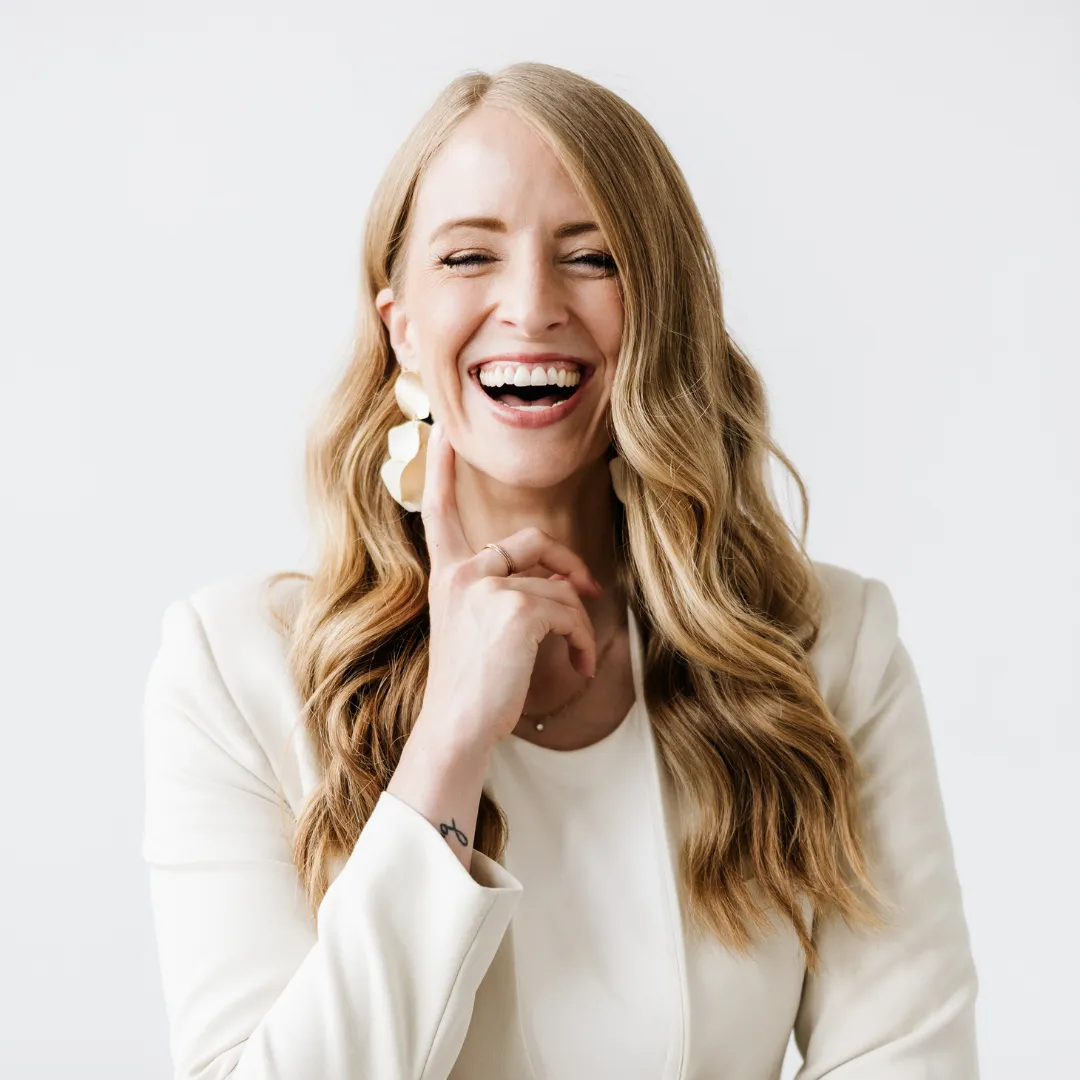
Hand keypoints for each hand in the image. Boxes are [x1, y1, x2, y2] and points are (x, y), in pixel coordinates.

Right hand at [417, 421, 602, 751]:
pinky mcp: (515, 609)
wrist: (457, 727)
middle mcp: (462, 572)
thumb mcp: (472, 627)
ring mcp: (486, 587)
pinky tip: (577, 666)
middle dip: (568, 563)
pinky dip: (581, 640)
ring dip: (577, 624)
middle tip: (588, 590)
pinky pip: (568, 611)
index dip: (440, 468)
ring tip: (575, 656)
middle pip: (532, 540)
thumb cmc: (470, 685)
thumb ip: (499, 591)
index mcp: (447, 574)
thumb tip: (561, 579)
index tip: (441, 429)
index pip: (440, 511)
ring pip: (559, 586)